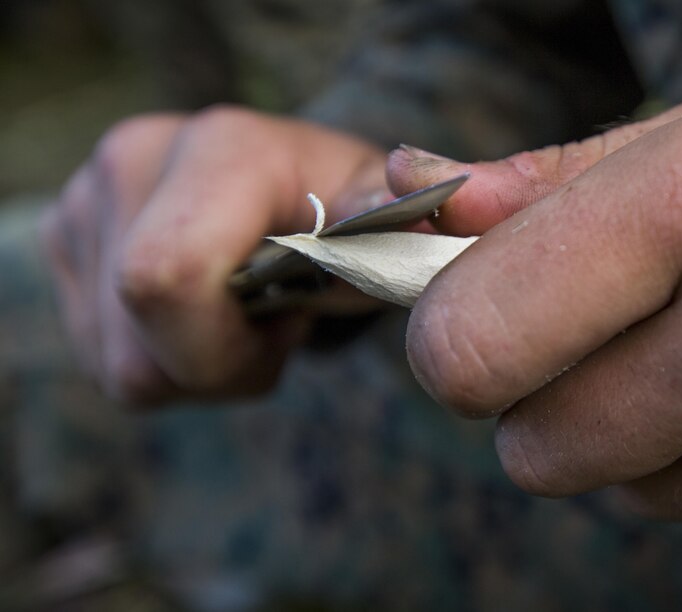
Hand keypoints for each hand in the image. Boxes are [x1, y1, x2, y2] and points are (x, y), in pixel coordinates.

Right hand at [41, 106, 388, 403]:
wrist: (302, 192)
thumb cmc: (354, 218)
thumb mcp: (395, 224)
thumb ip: (415, 218)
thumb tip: (429, 208)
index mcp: (222, 148)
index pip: (167, 282)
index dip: (228, 345)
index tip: (289, 324)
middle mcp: (134, 159)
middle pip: (140, 353)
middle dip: (221, 368)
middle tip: (275, 326)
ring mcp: (88, 200)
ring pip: (122, 367)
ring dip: (198, 369)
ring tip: (244, 316)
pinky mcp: (71, 240)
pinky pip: (104, 359)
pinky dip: (167, 361)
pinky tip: (207, 316)